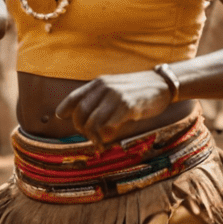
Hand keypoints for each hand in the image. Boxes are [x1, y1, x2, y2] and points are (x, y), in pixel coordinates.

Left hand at [54, 71, 173, 147]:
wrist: (162, 84)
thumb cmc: (137, 89)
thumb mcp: (115, 87)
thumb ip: (99, 98)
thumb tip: (84, 116)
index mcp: (99, 83)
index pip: (75, 97)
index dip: (65, 108)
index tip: (60, 116)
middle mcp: (105, 88)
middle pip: (81, 113)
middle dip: (82, 128)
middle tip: (90, 135)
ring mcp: (116, 97)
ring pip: (92, 122)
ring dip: (93, 136)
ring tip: (99, 140)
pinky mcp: (128, 107)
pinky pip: (108, 127)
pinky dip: (105, 137)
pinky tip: (108, 139)